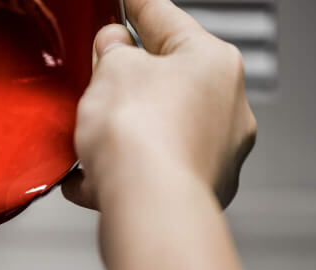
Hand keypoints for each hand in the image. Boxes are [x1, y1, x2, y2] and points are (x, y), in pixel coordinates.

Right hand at [62, 0, 256, 209]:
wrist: (148, 204)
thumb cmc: (142, 138)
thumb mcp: (112, 70)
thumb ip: (112, 51)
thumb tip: (115, 48)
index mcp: (213, 62)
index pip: (166, 19)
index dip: (137, 6)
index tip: (126, 1)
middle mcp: (226, 108)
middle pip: (166, 80)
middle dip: (127, 81)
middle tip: (96, 77)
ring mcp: (215, 153)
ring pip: (158, 130)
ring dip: (122, 131)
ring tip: (89, 139)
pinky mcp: (196, 191)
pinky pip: (151, 170)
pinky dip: (122, 171)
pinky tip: (92, 177)